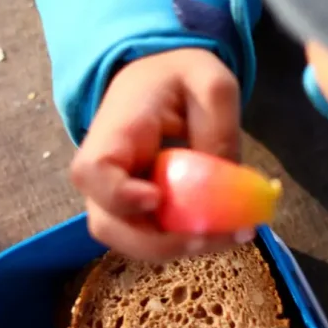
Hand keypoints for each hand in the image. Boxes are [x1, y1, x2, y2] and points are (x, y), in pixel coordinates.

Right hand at [70, 48, 249, 260]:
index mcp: (113, 133)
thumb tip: (228, 178)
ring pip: (134, 243)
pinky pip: (156, 240)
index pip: (93, 172)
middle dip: (162, 242)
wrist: (158, 83)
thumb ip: (219, 123)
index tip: (156, 199)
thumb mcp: (210, 81)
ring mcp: (118, 199)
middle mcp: (104, 175)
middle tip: (212, 236)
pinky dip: (190, 243)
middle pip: (110, 225)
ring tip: (233, 236)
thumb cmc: (178, 79)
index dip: (118, 194)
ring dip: (182, 248)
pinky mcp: (139, 215)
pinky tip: (228, 232)